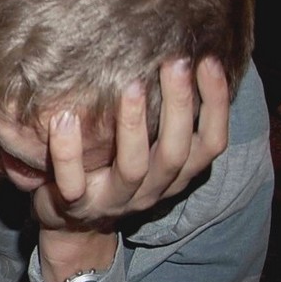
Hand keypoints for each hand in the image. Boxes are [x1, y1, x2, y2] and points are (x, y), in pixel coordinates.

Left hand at [34, 57, 229, 230]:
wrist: (71, 223)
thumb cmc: (111, 168)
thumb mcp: (145, 147)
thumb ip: (161, 117)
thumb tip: (177, 57)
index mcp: (175, 173)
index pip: (212, 143)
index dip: (216, 105)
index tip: (209, 61)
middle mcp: (153, 189)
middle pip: (177, 151)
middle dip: (180, 106)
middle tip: (175, 63)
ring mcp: (115, 200)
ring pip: (134, 167)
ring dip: (133, 126)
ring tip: (130, 85)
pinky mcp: (76, 206)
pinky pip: (72, 183)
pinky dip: (68, 151)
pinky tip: (64, 118)